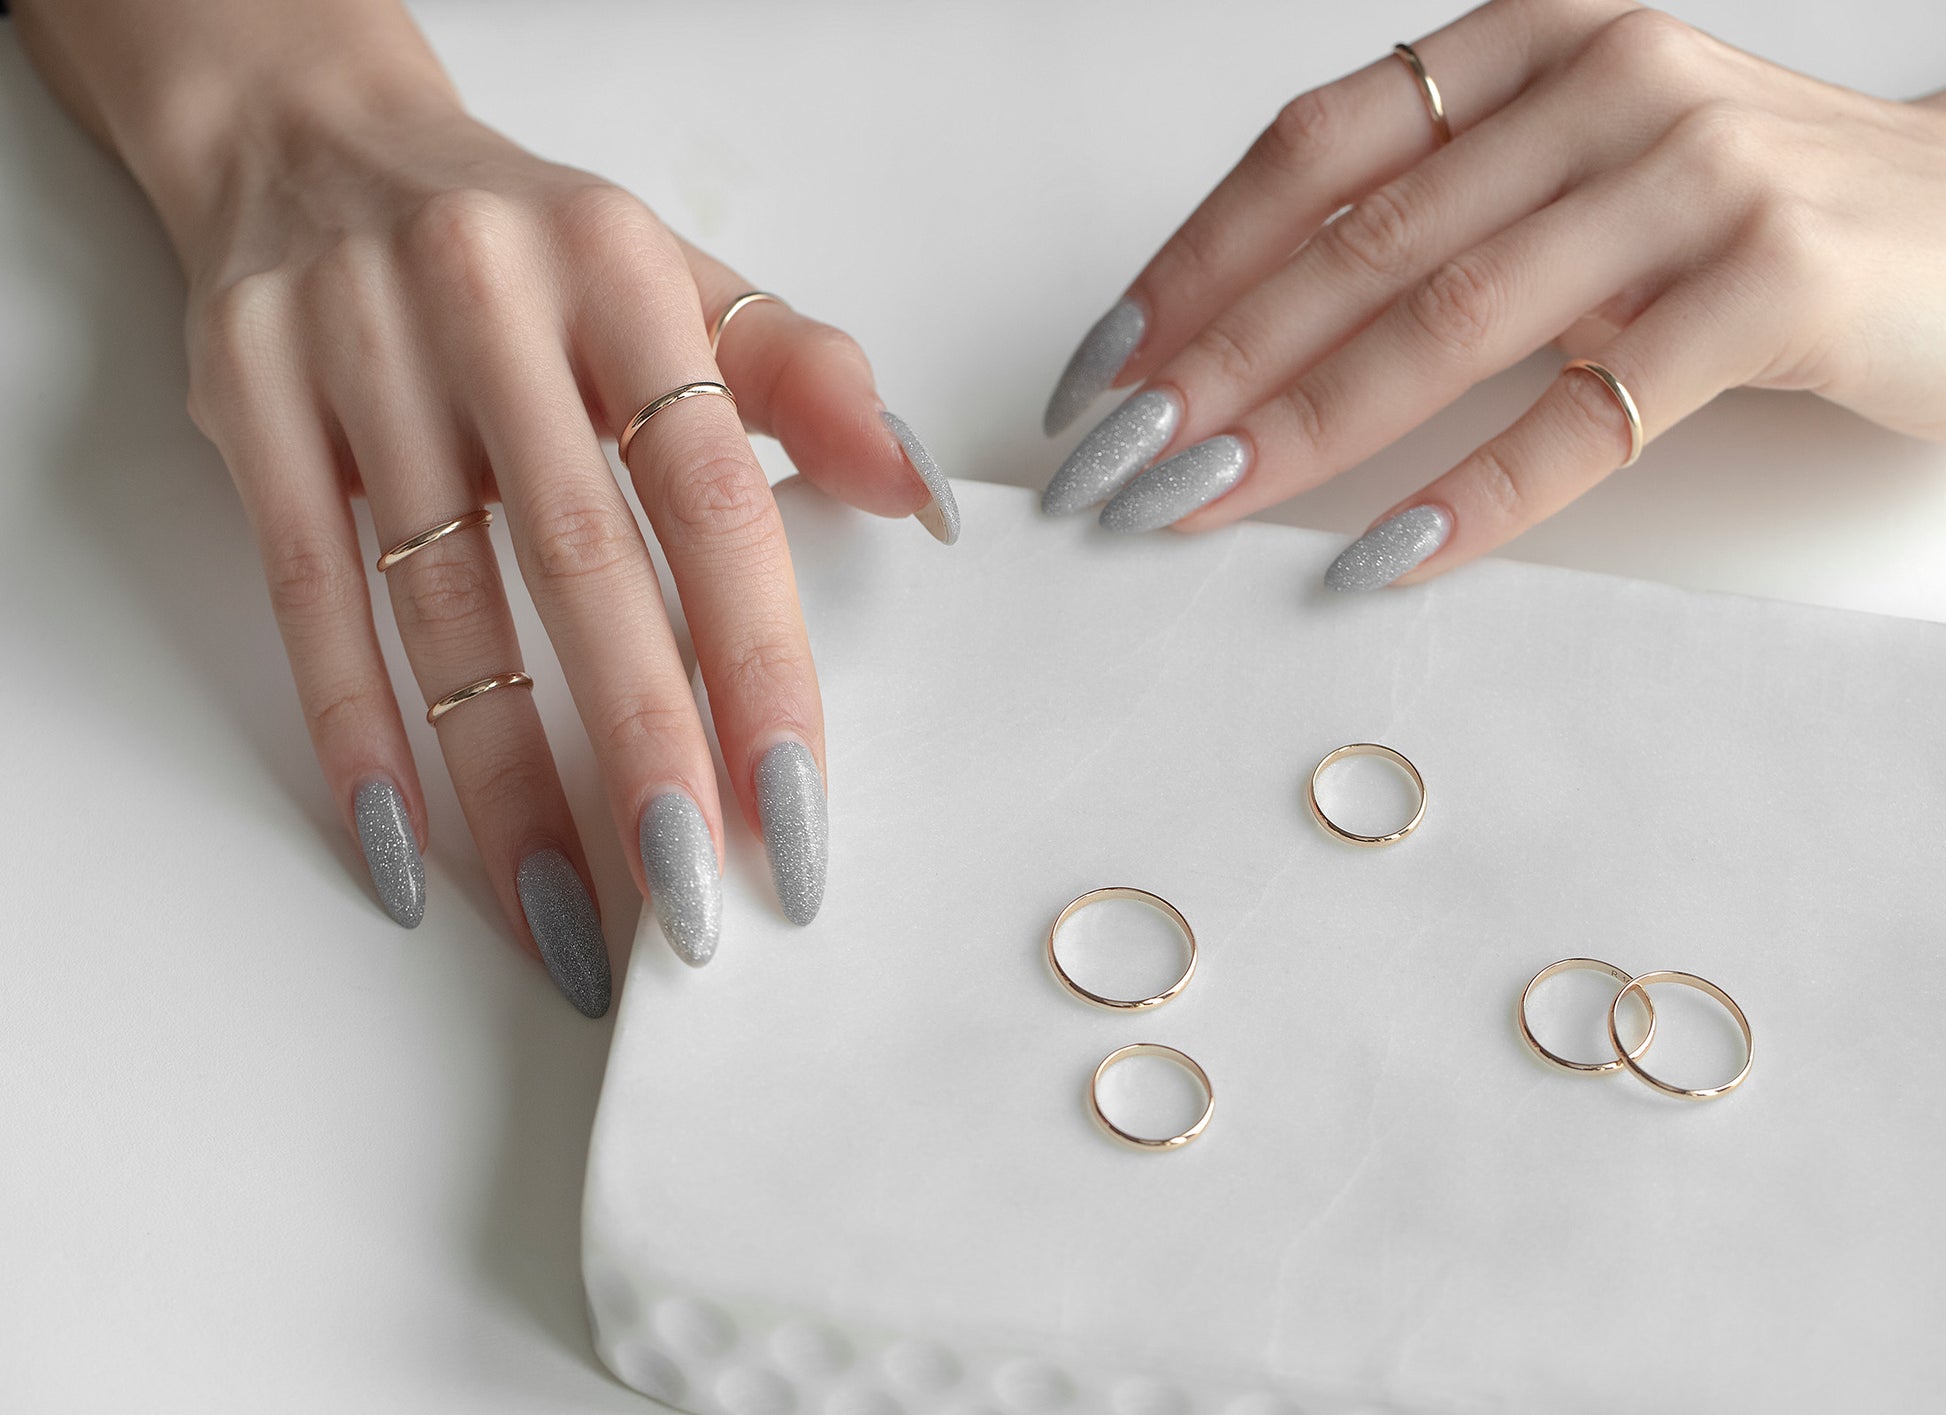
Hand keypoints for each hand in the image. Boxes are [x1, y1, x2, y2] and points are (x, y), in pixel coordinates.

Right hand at [17, 0, 957, 1012]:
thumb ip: (804, 383)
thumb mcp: (681, 281)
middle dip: (644, 746)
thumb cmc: (534, 246)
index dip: (759, 661)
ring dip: (504, 779)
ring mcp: (353, 345)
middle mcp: (487, 296)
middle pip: (583, 558)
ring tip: (566, 918)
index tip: (794, 809)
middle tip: (692, 902)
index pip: (714, 494)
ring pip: (439, 600)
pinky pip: (305, 592)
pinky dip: (354, 729)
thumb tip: (922, 499)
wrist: (315, 141)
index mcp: (623, 270)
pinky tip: (405, 848)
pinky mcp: (251, 396)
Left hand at [1038, 0, 1945, 588]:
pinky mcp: (1779, 283)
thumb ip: (1435, 224)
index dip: (1189, 262)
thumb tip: (1235, 346)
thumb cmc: (1744, 220)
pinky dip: (1476, 494)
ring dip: (1305, 429)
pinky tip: (1382, 558)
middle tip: (1114, 466)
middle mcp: (1607, 81)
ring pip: (1451, 318)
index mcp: (1533, 47)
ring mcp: (1698, 173)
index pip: (1313, 149)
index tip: (1099, 369)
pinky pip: (1592, 412)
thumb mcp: (1572, 185)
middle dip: (1211, 367)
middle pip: (1356, 240)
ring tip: (1199, 507)